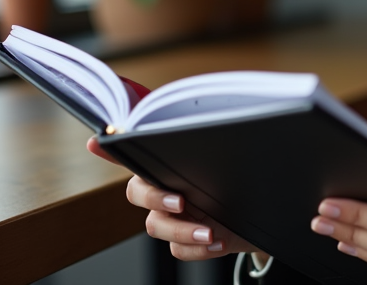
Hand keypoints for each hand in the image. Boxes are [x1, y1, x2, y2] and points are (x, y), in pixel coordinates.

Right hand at [87, 136, 268, 263]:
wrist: (270, 213)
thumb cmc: (250, 179)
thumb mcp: (239, 157)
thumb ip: (223, 141)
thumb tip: (227, 114)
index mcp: (171, 164)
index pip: (135, 153)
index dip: (110, 149)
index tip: (96, 142)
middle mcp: (166, 190)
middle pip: (136, 193)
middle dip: (155, 198)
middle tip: (181, 201)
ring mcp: (174, 218)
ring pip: (156, 226)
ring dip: (183, 231)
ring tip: (210, 232)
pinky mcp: (186, 242)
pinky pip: (176, 251)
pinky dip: (196, 249)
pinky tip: (217, 242)